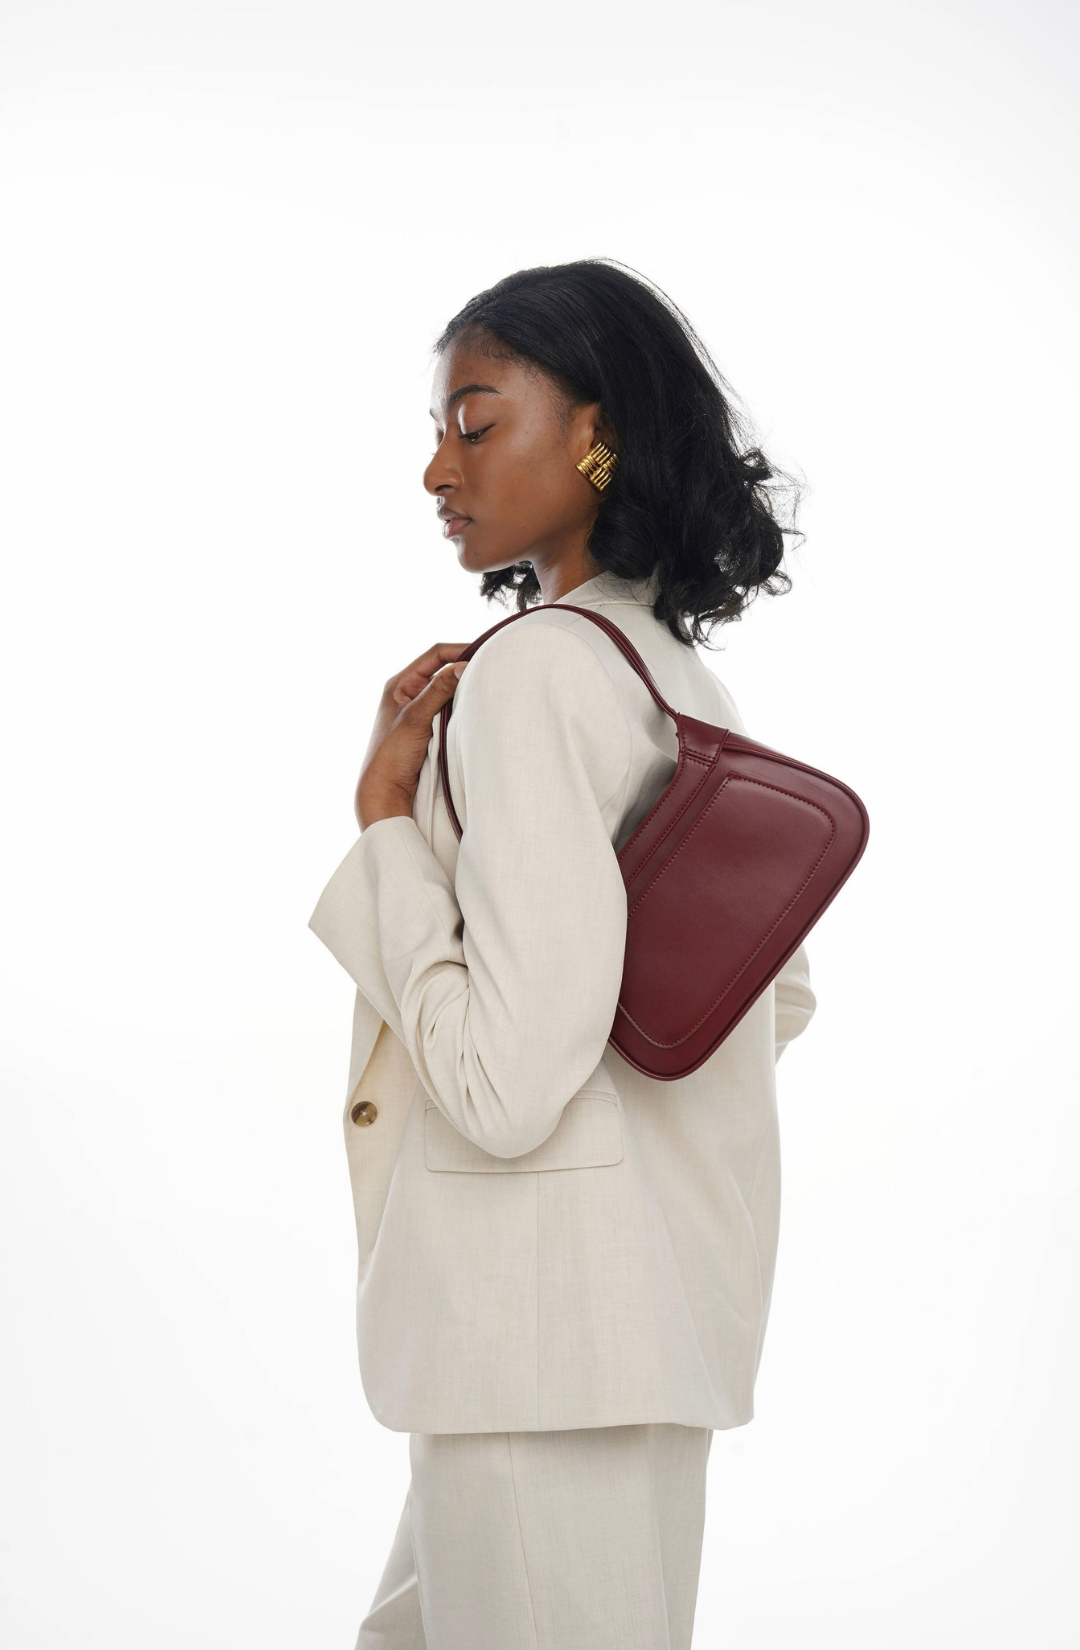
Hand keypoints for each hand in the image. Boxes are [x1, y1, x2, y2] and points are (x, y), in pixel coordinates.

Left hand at [354, 643, 469, 829]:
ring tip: (487, 688)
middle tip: (491, 669)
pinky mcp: (430, 728)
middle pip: (444, 671)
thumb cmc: (390, 754)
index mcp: (400, 684)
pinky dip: (464, 708)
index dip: (460, 650)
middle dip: (466, 670)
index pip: (435, 655)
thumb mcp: (416, 717)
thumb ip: (439, 690)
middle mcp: (410, 693)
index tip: (484, 653)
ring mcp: (421, 711)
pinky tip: (478, 710)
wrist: (385, 791)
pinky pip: (451, 710)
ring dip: (466, 691)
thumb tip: (465, 666)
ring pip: (450, 692)